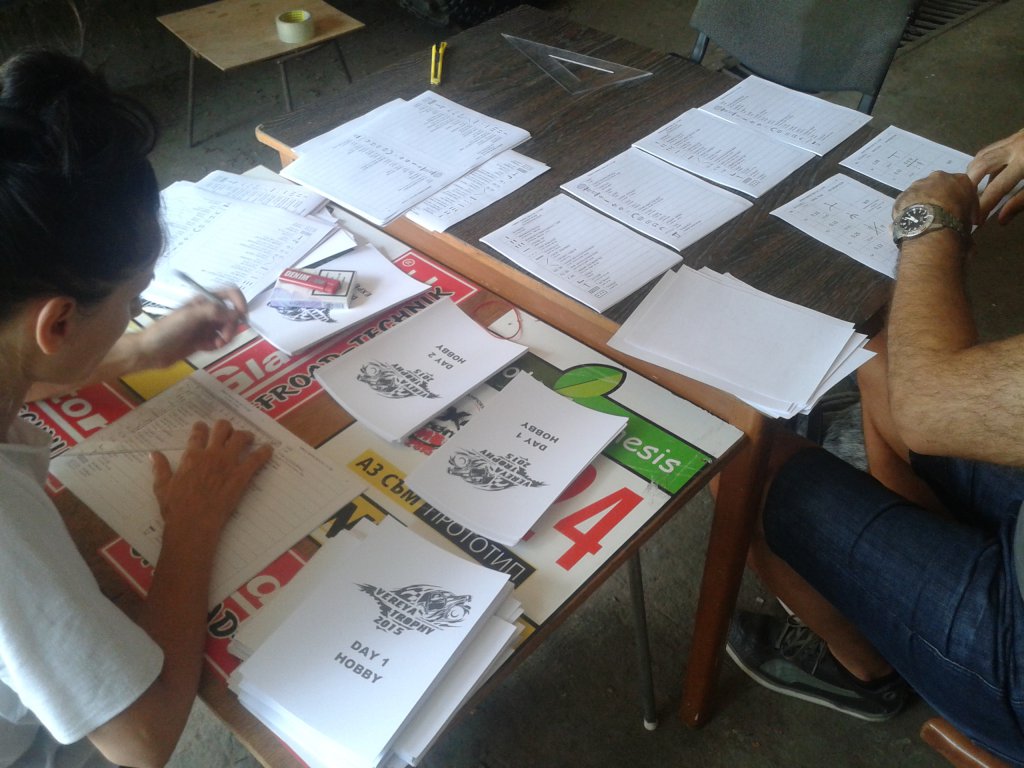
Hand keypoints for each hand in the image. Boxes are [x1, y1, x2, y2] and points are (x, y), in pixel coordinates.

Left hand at [134, 287, 246, 369]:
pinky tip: (206, 348)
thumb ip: (213, 311)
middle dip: (232, 326)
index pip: (230, 293)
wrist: (151, 352)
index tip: (242, 317)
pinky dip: (218, 346)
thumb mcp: (189, 317)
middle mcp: (207, 311)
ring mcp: (206, 326)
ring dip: (226, 338)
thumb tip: (235, 314)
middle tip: (223, 338)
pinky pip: (220, 341)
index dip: (240, 302)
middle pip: (232, 314)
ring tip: (214, 345)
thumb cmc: (167, 330)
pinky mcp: (204, 340)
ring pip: (228, 329)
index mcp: (203, 300)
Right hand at [150, 420, 272, 535]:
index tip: (202, 426)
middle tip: (229, 432)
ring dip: (245, 435)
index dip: (201, 427)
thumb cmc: (176, 507)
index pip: (198, 433)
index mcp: (192, 456)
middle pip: (222, 429)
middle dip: (226, 427)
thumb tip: (153, 454)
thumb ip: (160, 468)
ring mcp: (228, 464)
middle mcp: (211, 455)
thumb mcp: (162, 487)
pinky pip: (256, 459)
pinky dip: (264, 453)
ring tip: (248, 438)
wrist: (194, 523)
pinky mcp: (241, 476)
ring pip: (241, 438)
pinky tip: (269, 450)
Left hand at [893, 171, 977, 226]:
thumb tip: (968, 243)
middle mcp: (939, 177)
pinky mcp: (902, 195)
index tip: (959, 217)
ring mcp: (918, 184)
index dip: (961, 205)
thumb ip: (966, 224)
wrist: (930, 225)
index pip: (963, 189)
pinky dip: (908, 212)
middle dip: (940, 200)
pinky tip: (910, 224)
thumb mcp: (969, 225)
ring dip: (922, 205)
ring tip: (922, 222)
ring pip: (921, 194)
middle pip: (940, 188)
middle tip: (938, 217)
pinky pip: (906, 204)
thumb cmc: (957, 224)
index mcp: (962, 180)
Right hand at [968, 128, 1023, 222]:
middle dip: (970, 187)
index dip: (984, 206)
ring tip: (971, 193)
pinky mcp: (1018, 135)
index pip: (997, 188)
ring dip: (974, 174)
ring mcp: (1016, 138)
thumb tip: (1001, 219)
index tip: (974, 222)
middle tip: (966, 205)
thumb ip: (1023, 201)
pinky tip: (989, 176)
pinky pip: (993, 149)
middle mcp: (1016, 147)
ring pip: (983, 155)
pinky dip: (985, 163)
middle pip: (980, 166)